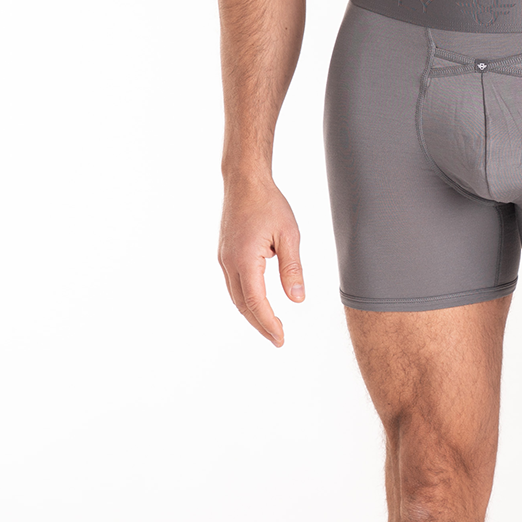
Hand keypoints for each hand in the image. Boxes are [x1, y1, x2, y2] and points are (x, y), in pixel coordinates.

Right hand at [217, 173, 304, 344]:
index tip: (281, 339)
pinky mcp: (225, 254)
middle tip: (278, 340)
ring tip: (270, 327)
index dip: (269, 324)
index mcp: (245, 260)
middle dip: (260, 325)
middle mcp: (229, 263)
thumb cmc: (268, 204)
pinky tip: (258, 303)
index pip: (257, 302)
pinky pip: (234, 285)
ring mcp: (224, 259)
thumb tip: (297, 298)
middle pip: (243, 305)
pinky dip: (246, 299)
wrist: (244, 182)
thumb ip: (292, 269)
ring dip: (252, 314)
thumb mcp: (289, 235)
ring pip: (236, 297)